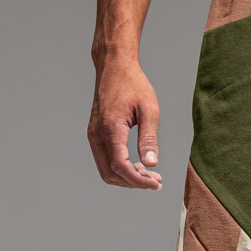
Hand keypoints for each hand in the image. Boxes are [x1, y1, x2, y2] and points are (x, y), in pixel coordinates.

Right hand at [87, 60, 163, 189]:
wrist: (114, 66)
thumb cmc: (133, 84)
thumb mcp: (149, 110)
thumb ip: (149, 138)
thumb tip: (152, 164)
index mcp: (110, 128)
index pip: (120, 166)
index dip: (138, 180)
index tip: (157, 183)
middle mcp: (97, 134)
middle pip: (111, 173)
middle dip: (134, 182)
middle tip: (156, 181)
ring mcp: (93, 135)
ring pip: (106, 170)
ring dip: (127, 178)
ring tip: (150, 174)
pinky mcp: (95, 134)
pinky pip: (104, 160)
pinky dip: (120, 169)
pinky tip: (138, 165)